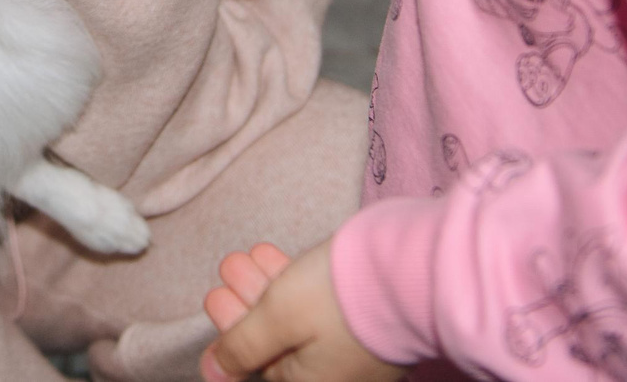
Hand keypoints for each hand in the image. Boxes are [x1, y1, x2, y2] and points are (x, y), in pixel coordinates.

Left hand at [202, 242, 403, 381]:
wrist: (413, 270)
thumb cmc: (340, 301)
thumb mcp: (277, 320)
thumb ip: (242, 346)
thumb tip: (212, 372)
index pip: (258, 370)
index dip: (232, 335)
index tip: (216, 297)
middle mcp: (334, 377)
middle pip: (277, 344)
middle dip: (248, 305)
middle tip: (230, 268)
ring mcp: (354, 350)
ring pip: (297, 321)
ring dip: (268, 288)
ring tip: (247, 256)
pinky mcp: (368, 322)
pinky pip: (322, 308)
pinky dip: (296, 284)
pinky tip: (276, 257)